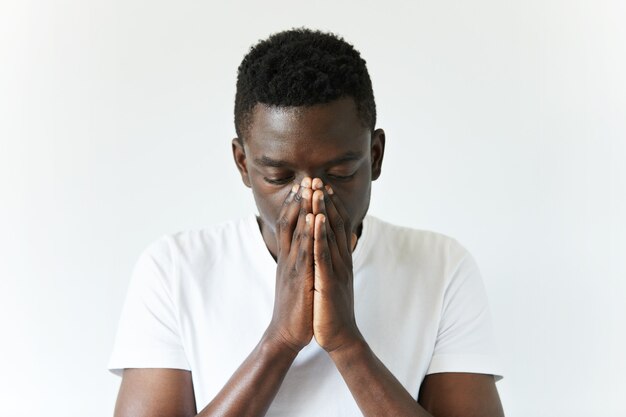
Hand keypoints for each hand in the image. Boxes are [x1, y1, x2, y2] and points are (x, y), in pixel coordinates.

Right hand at [265, 180, 314, 352]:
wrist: (285, 333)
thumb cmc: (294, 307)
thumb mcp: (297, 279)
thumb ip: (300, 262)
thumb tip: (307, 248)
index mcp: (288, 258)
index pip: (289, 225)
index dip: (296, 204)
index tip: (303, 185)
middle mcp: (288, 258)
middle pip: (291, 222)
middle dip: (299, 199)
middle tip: (307, 178)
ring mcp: (293, 267)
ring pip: (298, 232)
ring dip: (305, 209)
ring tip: (310, 189)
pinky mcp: (300, 278)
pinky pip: (306, 251)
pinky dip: (310, 232)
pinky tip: (315, 217)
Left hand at [311, 178, 362, 351]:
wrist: (339, 337)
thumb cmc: (334, 308)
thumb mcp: (337, 279)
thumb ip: (340, 257)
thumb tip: (348, 237)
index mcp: (339, 260)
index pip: (336, 227)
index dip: (330, 206)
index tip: (323, 186)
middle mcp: (339, 261)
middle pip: (334, 226)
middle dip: (326, 202)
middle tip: (318, 179)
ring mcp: (335, 270)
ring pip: (328, 236)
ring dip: (323, 211)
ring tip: (317, 191)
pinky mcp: (327, 282)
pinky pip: (322, 255)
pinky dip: (320, 235)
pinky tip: (316, 220)